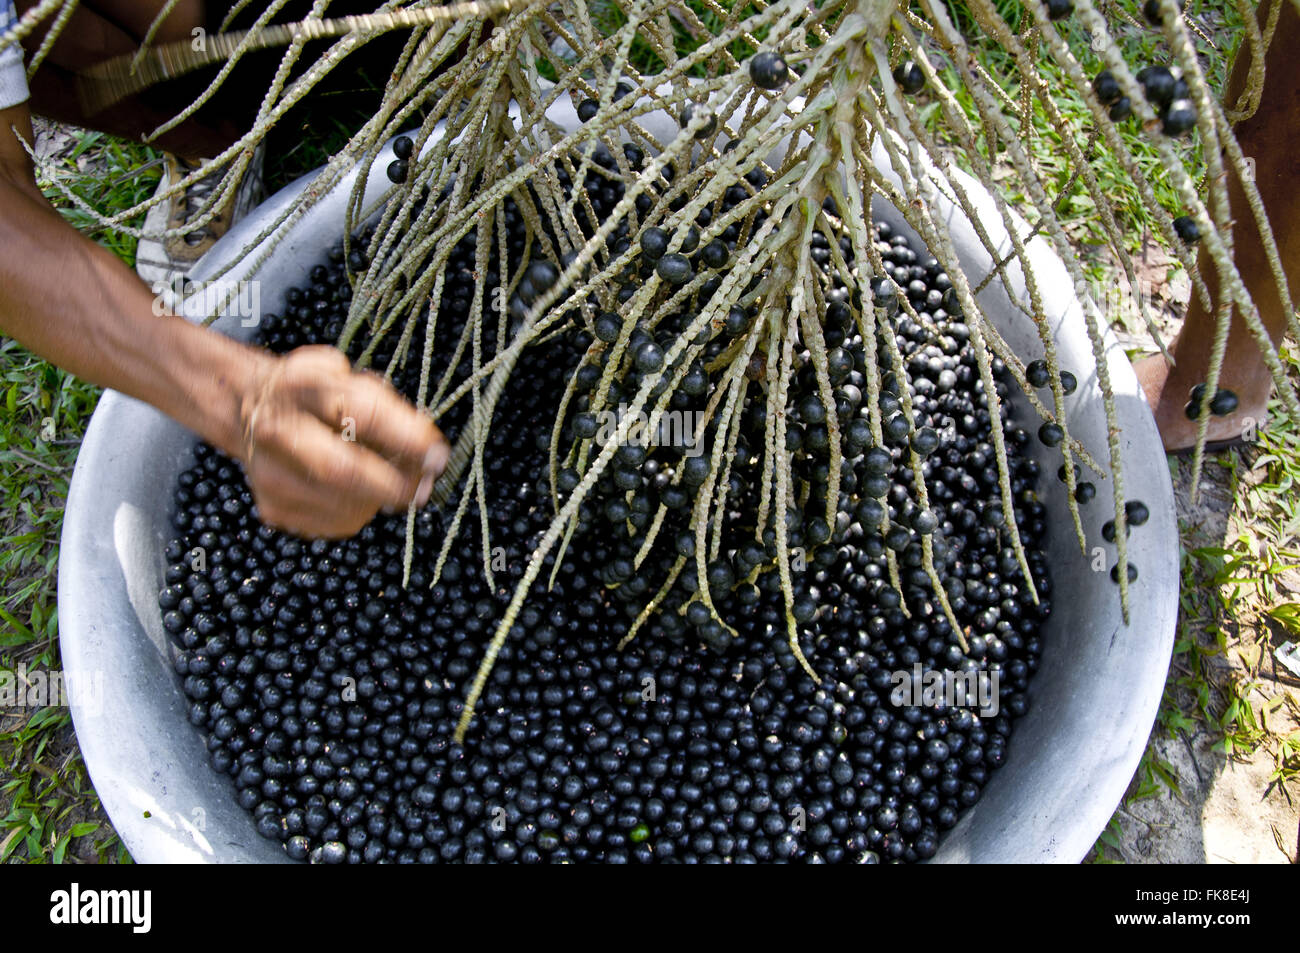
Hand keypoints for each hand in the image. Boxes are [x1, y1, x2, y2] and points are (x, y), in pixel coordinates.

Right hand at [236, 345, 448, 536]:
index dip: (408, 439)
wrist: (247, 409)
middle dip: (395, 484)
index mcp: (304, 386)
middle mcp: (279, 431)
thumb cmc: (313, 394)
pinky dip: (360, 510)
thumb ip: (388, 407)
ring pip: (346, 505)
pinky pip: (337, 522)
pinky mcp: (274, 509)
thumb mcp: (349, 378)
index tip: (439, 456)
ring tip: (387, 480)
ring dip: (381, 498)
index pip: (363, 415)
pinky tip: (355, 491)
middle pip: (344, 471)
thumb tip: (428, 450)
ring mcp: (272, 476)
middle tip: (424, 487)